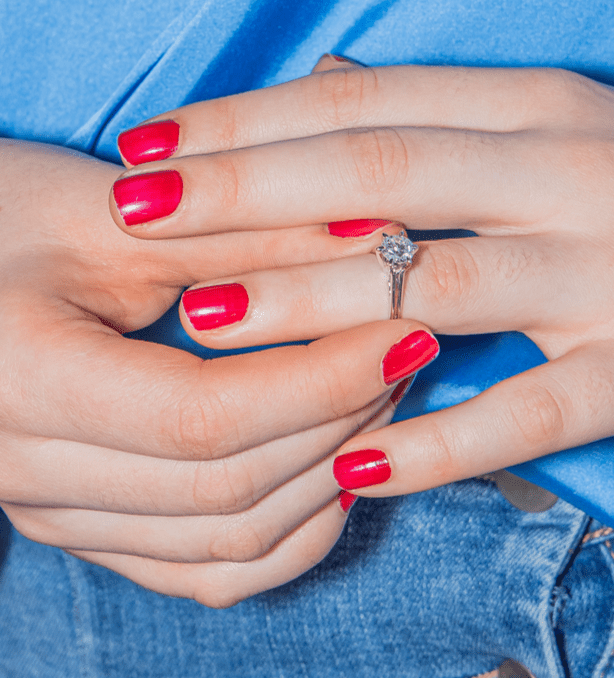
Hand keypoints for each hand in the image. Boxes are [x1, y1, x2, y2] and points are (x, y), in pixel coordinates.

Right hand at [0, 135, 429, 605]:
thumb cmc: (2, 219)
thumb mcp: (111, 212)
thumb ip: (240, 228)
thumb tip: (374, 235)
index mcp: (22, 385)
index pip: (206, 418)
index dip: (322, 380)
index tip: (401, 332)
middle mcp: (29, 473)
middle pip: (228, 488)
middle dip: (341, 421)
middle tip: (404, 351)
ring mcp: (60, 513)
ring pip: (227, 543)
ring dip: (326, 476)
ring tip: (382, 398)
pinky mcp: (91, 523)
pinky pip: (205, 569)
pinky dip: (287, 533)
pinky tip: (333, 474)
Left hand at [109, 65, 613, 497]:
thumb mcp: (578, 128)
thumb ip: (455, 116)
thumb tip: (339, 88)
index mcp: (544, 112)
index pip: (369, 105)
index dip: (253, 119)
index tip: (159, 139)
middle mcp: (568, 177)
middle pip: (377, 176)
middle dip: (244, 189)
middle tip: (140, 208)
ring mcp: (609, 275)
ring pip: (434, 289)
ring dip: (311, 308)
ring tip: (207, 320)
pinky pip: (524, 414)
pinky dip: (434, 443)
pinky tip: (354, 467)